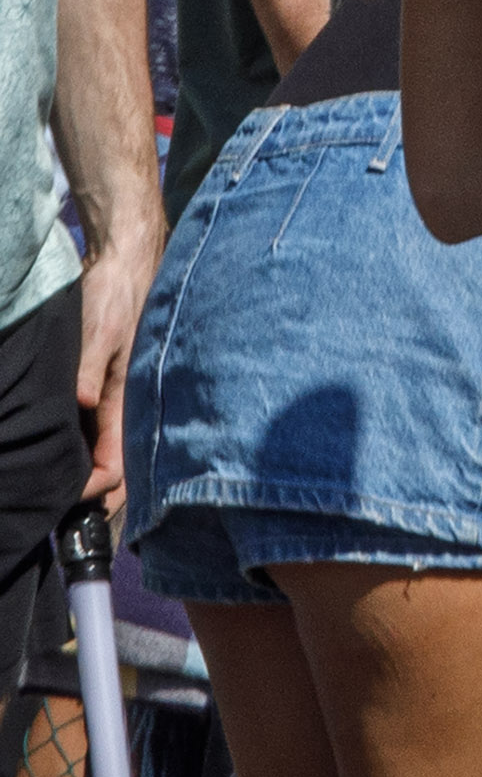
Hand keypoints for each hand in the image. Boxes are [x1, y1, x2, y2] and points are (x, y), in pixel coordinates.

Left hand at [76, 224, 162, 507]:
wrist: (126, 261)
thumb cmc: (114, 295)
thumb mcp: (98, 332)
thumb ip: (88, 371)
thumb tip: (82, 404)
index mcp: (125, 403)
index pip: (114, 471)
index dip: (90, 492)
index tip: (63, 496)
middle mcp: (125, 408)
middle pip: (115, 472)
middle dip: (93, 500)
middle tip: (59, 514)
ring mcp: (117, 399)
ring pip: (108, 456)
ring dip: (90, 478)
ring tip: (59, 494)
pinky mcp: (108, 388)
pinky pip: (100, 435)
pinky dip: (87, 455)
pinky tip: (67, 455)